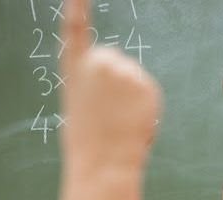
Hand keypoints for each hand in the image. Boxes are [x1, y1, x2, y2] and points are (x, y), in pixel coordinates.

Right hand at [61, 0, 160, 173]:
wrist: (104, 161)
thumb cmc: (87, 139)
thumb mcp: (79, 102)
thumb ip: (93, 82)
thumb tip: (116, 80)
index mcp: (74, 67)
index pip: (75, 28)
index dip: (77, 7)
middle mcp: (100, 63)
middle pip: (113, 58)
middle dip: (114, 78)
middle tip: (107, 109)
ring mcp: (126, 73)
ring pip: (132, 75)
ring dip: (130, 92)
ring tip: (119, 118)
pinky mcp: (147, 86)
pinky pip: (147, 88)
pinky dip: (144, 101)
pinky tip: (133, 119)